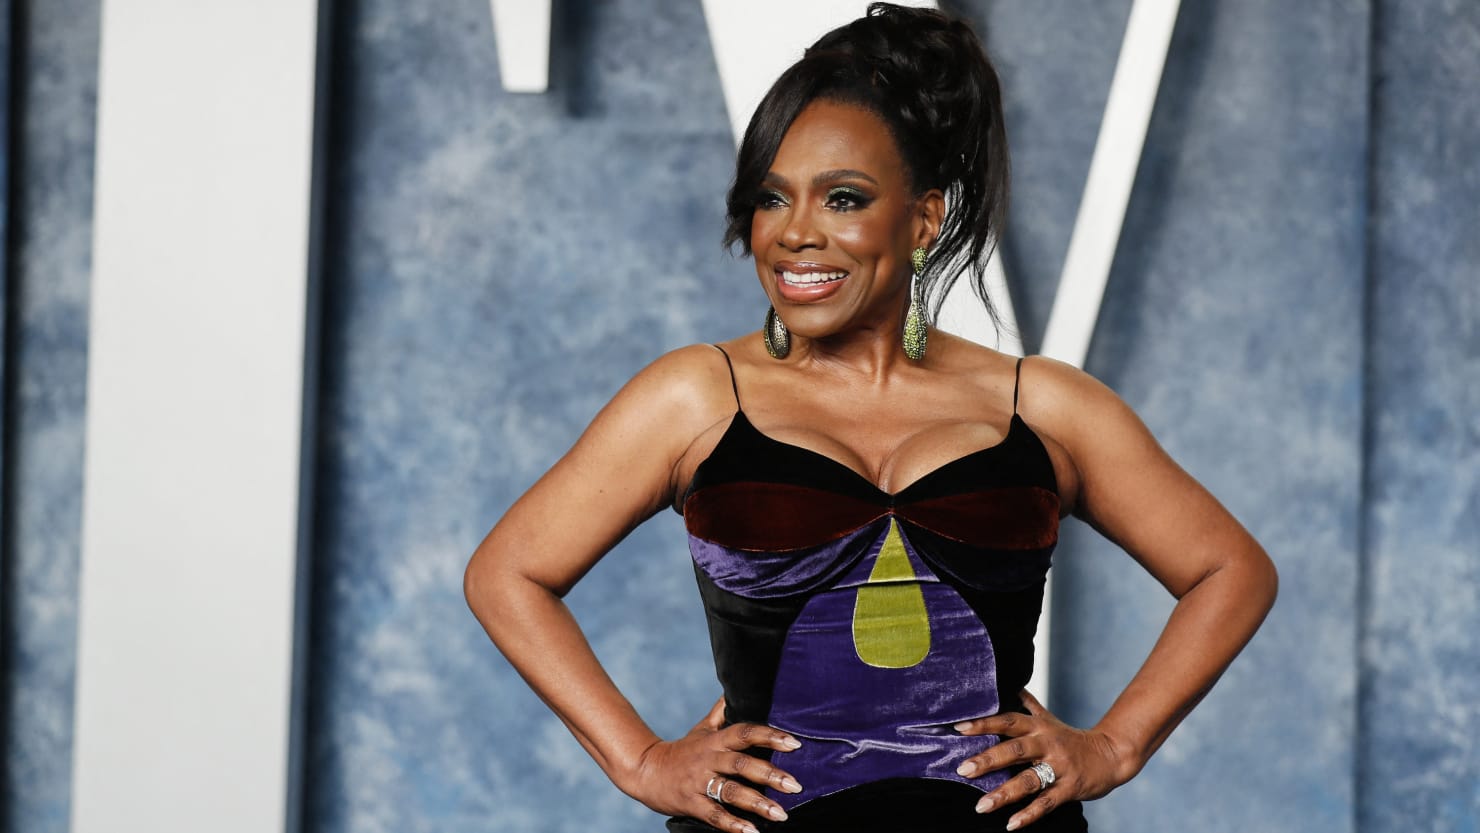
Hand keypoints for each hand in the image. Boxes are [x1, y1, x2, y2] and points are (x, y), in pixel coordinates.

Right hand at [620, 697, 803, 832]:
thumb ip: (721, 712)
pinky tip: (751, 832)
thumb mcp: (701, 729)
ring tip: (781, 814)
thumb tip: (735, 689)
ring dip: (757, 803)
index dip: (769, 735)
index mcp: (715, 741)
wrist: (645, 771)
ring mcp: (698, 782)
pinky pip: (713, 815)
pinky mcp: (690, 803)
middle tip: (795, 785)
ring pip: (730, 792)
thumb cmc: (681, 751)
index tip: (794, 742)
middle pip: (741, 764)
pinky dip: (732, 825)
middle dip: (770, 774)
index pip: (744, 732)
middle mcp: (708, 759)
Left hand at [953, 690, 1137, 830]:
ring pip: (1028, 780)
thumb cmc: (1072, 738)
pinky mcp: (1070, 788)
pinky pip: (1046, 803)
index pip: (1008, 721)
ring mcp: (1059, 767)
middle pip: (1014, 750)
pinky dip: (1029, 814)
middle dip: (987, 760)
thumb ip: (1028, 704)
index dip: (984, 723)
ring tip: (980, 805)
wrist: (1112, 754)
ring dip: (1003, 794)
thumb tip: (1010, 683)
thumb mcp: (1050, 719)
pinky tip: (1010, 824)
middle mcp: (1047, 744)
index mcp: (1039, 727)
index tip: (959, 728)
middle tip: (962, 769)